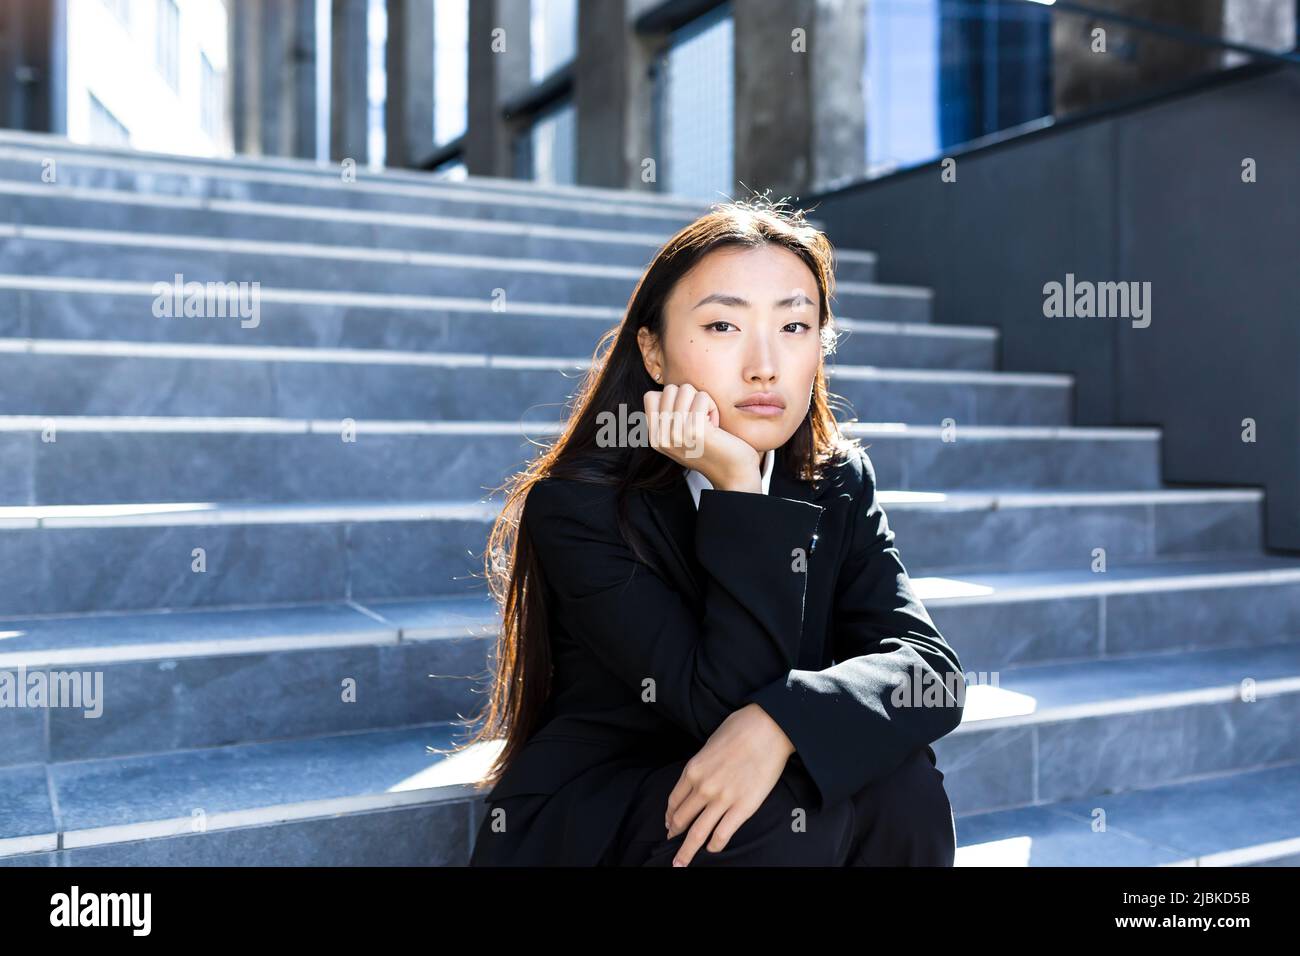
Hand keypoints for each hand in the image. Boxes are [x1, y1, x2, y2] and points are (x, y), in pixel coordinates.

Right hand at [643, 382, 762, 492]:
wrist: (732, 475)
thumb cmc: (711, 450)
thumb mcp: (680, 436)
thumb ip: (668, 417)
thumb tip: (665, 391)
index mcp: (654, 437)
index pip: (650, 396)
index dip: (672, 398)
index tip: (685, 415)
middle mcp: (661, 437)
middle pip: (670, 389)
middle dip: (689, 398)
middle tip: (699, 419)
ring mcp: (676, 434)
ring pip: (686, 389)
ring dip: (702, 402)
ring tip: (707, 422)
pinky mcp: (695, 431)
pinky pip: (702, 397)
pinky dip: (712, 407)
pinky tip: (715, 425)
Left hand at [664, 703, 794, 865]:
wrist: (768, 728)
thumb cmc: (740, 729)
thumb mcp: (710, 744)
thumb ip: (702, 764)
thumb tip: (699, 777)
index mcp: (693, 769)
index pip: (674, 800)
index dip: (669, 815)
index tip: (669, 822)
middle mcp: (703, 787)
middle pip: (681, 819)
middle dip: (674, 834)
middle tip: (671, 843)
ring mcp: (722, 799)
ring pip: (697, 833)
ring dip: (686, 851)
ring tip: (680, 863)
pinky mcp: (743, 808)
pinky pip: (722, 834)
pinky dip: (714, 845)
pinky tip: (711, 849)